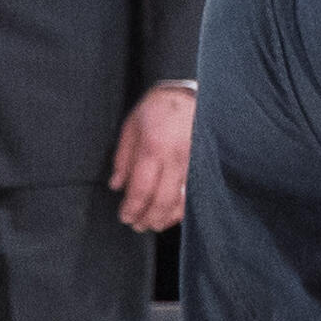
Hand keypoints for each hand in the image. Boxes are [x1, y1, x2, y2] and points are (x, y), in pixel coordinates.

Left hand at [109, 85, 195, 232]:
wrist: (192, 95)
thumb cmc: (159, 108)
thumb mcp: (131, 127)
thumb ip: (123, 158)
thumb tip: (116, 186)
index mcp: (153, 148)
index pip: (141, 189)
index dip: (131, 208)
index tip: (124, 217)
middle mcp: (175, 159)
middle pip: (161, 201)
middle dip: (147, 218)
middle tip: (137, 226)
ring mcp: (193, 164)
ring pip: (181, 201)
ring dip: (166, 218)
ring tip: (153, 224)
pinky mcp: (203, 166)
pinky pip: (193, 193)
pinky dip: (182, 208)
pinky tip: (173, 214)